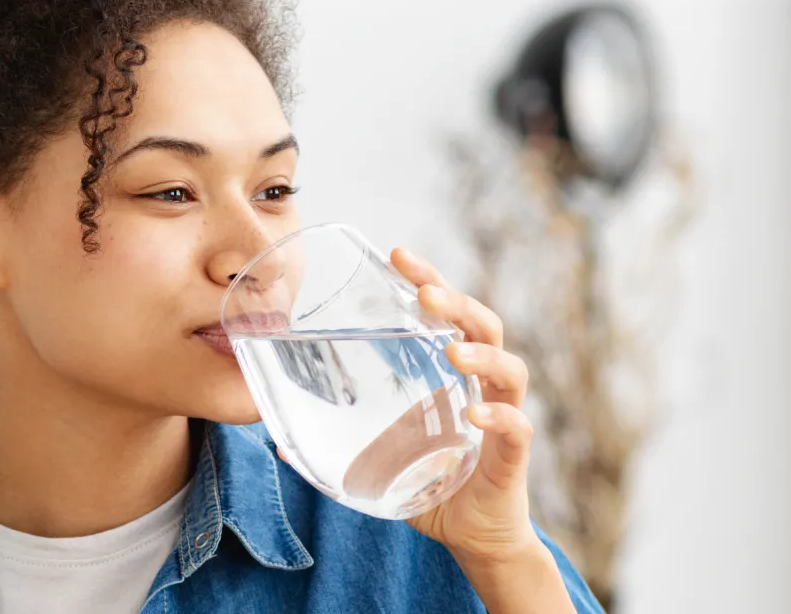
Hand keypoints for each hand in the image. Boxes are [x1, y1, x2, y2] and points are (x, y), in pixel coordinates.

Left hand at [274, 247, 540, 563]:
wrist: (470, 536)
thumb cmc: (427, 483)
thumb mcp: (374, 455)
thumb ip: (334, 441)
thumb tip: (274, 436)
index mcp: (450, 374)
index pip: (447, 313)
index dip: (427, 280)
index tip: (398, 254)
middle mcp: (481, 386)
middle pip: (483, 324)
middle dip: (456, 301)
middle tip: (425, 292)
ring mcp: (501, 417)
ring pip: (509, 369)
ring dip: (483, 353)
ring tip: (453, 348)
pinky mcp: (511, 456)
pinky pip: (516, 427)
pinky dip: (499, 417)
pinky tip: (476, 414)